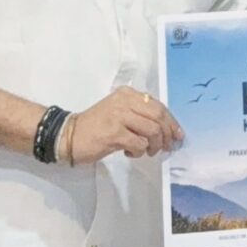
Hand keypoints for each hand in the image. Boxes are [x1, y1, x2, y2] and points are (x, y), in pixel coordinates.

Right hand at [68, 87, 183, 163]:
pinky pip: (140, 143)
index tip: (177, 135)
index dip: (172, 122)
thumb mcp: (119, 112)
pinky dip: (140, 151)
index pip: (159, 106)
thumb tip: (167, 128)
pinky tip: (131, 152)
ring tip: (146, 151)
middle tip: (167, 147)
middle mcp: (124, 101)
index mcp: (128, 94)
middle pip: (159, 117)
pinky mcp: (114, 133)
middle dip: (168, 134)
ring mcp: (119, 116)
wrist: (69, 136)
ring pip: (153, 131)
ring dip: (154, 145)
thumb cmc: (96, 126)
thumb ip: (140, 114)